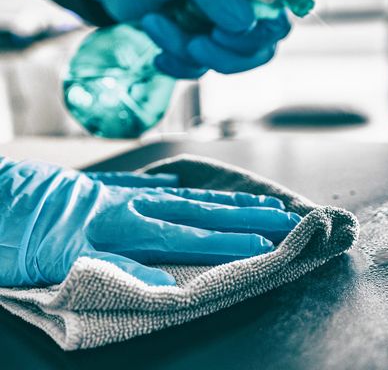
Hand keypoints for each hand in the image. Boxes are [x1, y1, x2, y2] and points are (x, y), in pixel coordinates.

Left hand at [0, 159, 300, 286]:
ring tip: (255, 200)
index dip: (230, 243)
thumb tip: (165, 283)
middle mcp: (130, 204)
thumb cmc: (14, 235)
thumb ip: (116, 269)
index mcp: (122, 226)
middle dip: (244, 216)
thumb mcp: (58, 262)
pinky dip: (166, 184)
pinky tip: (181, 182)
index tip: (267, 244)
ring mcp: (117, 192)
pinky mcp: (100, 186)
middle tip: (283, 216)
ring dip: (221, 201)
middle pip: (198, 212)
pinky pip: (143, 183)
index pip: (190, 237)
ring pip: (181, 196)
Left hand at [79, 0, 290, 78]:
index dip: (260, 33)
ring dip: (189, 53)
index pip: (280, 16)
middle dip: (223, 53)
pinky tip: (158, 53)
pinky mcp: (205, 48)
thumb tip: (245, 23)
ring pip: (230, 63)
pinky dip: (178, 65)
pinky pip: (203, 70)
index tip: (221, 32)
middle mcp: (248, 5)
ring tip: (154, 23)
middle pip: (261, 49)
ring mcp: (227, 30)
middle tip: (193, 43)